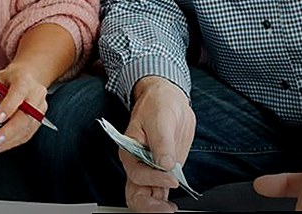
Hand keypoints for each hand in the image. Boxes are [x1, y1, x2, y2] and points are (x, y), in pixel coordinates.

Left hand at [0, 65, 48, 153]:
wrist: (27, 78)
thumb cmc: (10, 80)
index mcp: (24, 80)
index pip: (19, 92)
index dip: (9, 106)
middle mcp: (36, 94)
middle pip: (26, 114)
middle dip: (11, 130)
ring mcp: (40, 107)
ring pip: (28, 127)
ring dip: (11, 139)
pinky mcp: (39, 119)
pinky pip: (29, 133)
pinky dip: (15, 141)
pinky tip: (3, 146)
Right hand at [122, 77, 195, 212]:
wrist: (168, 99)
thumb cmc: (158, 103)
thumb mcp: (160, 118)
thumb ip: (162, 142)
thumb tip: (165, 164)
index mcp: (129, 150)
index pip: (137, 173)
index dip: (154, 179)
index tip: (172, 177)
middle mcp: (137, 163)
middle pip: (135, 193)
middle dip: (148, 206)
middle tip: (165, 210)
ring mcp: (150, 170)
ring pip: (145, 197)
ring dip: (155, 208)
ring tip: (169, 211)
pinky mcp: (163, 172)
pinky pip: (159, 193)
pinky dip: (164, 203)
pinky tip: (172, 207)